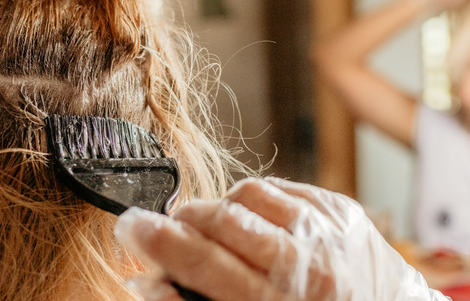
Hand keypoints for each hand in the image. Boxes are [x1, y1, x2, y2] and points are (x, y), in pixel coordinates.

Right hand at [114, 177, 447, 300]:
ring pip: (247, 195)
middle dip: (180, 220)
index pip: (201, 262)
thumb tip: (149, 281)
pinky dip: (258, 202)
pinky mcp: (340, 207)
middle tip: (160, 225)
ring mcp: (325, 228)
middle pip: (220, 221)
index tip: (129, 228)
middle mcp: (304, 262)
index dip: (156, 242)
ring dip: (220, 209)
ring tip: (215, 228)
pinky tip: (256, 222)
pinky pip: (281, 188)